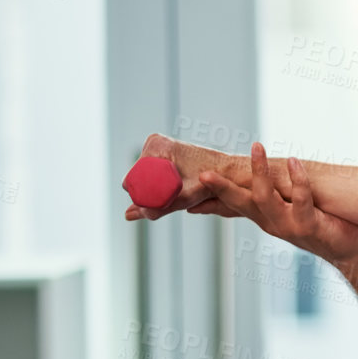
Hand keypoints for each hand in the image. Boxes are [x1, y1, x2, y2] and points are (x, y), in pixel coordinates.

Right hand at [122, 133, 241, 221]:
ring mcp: (160, 147)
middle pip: (138, 179)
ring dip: (155, 192)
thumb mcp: (185, 197)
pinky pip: (154, 174)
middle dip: (149, 195)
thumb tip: (128, 215)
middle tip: (170, 201)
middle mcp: (155, 143)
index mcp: (155, 144)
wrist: (229, 172)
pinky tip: (173, 192)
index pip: (132, 179)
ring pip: (146, 178)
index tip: (159, 204)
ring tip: (177, 194)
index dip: (141, 197)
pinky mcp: (166, 154)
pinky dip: (160, 186)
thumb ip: (158, 207)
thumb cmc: (211, 183)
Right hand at [197, 142, 357, 265]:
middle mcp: (270, 222)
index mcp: (262, 217)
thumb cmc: (317, 223)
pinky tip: (293, 161)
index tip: (190, 183)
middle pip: (240, 203)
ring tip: (257, 146)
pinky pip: (301, 201)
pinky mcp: (309, 226)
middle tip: (204, 174)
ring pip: (266, 199)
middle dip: (222, 188)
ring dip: (260, 172)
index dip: (209, 195)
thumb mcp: (286, 210)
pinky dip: (297, 179)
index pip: (230, 204)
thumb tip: (254, 182)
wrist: (346, 250)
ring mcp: (288, 226)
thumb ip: (268, 197)